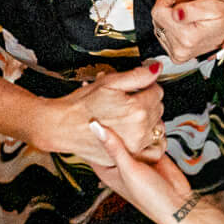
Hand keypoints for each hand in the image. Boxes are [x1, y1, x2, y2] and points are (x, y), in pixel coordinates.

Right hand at [38, 64, 165, 164]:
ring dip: (148, 119)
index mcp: (137, 109)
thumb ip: (138, 75)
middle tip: (128, 100)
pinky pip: (151, 145)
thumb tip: (156, 68)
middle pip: (158, 109)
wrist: (64, 126)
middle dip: (147, 101)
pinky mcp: (130, 155)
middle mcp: (140, 129)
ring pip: (156, 126)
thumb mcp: (109, 82)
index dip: (146, 86)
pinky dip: (145, 137)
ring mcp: (136, 144)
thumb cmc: (82, 105)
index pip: (157, 91)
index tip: (136, 88)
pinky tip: (133, 130)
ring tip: (129, 115)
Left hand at [87, 119, 204, 223]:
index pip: (91, 147)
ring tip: (130, 113)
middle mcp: (120, 161)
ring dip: (133, 125)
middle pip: (111, 137)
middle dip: (112, 124)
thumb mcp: (128, 170)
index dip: (88, 132)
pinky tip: (149, 126)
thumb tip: (96, 127)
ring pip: (130, 133)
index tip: (86, 113)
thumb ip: (113, 147)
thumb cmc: (149, 197)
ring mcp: (136, 155)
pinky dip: (150, 129)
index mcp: (106, 169)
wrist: (178, 202)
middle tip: (109, 107)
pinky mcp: (152, 150)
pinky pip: (149, 134)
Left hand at [154, 0, 223, 59]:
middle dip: (168, 4)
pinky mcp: (177, 56)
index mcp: (187, 38)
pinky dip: (170, 24)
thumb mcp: (212, 5)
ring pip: (159, 25)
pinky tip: (184, 20)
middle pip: (157, 19)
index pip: (158, 11)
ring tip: (186, 9)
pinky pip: (163, 34)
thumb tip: (175, 13)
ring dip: (169, 13)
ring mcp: (178, 55)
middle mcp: (180, 50)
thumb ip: (192, 8)